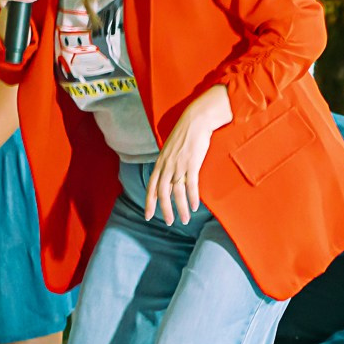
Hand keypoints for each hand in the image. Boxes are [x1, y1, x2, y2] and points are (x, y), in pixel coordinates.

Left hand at [143, 85, 231, 225]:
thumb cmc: (185, 134)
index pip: (151, 187)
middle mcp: (167, 166)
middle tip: (169, 223)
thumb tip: (168, 177)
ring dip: (180, 208)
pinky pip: (191, 185)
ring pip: (177, 192)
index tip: (148, 216)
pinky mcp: (192, 163)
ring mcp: (179, 165)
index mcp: (160, 163)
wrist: (196, 120)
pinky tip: (194, 207)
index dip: (149, 203)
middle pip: (163, 193)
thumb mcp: (170, 149)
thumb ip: (168, 164)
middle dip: (165, 210)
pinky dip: (192, 197)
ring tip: (185, 220)